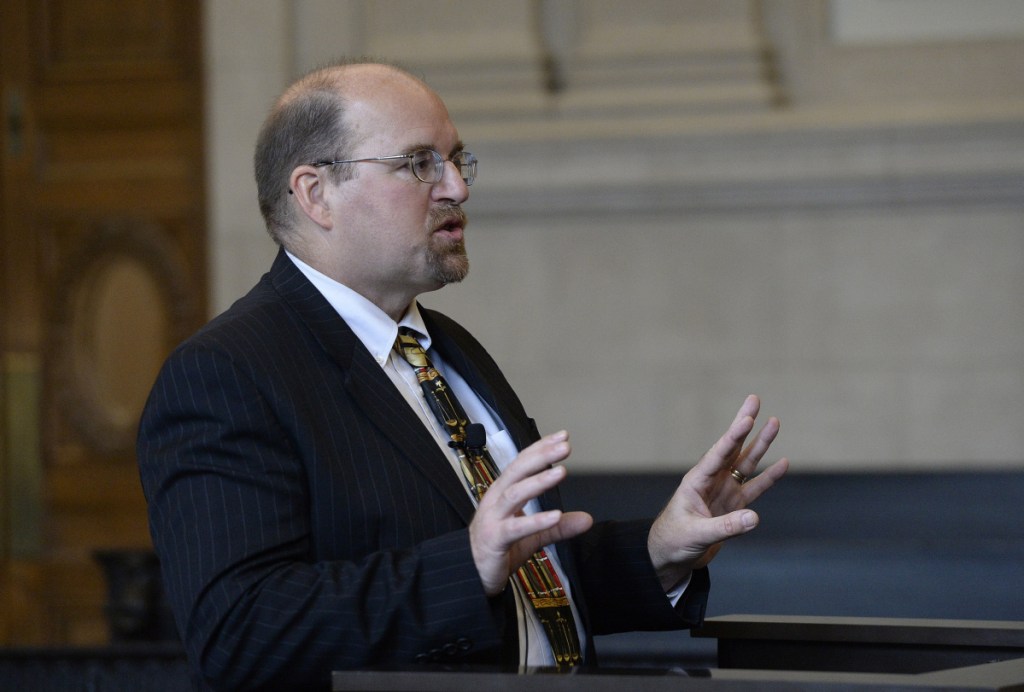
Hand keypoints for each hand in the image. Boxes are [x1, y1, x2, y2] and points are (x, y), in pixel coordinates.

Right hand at [469, 431, 593, 595]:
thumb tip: (588, 519)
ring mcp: (493, 519)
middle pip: (517, 471)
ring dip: (538, 482)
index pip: (522, 464)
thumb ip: (557, 527)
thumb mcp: (532, 536)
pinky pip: (515, 528)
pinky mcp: (494, 539)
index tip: (563, 436)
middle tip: (565, 446)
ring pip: (515, 494)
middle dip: (541, 456)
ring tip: (561, 472)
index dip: (541, 448)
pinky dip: (536, 521)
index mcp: (503, 493)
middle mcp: (496, 500)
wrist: (470, 574)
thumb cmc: (497, 549)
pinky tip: (555, 515)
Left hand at [647, 395, 788, 589]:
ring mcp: (724, 492)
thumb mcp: (697, 535)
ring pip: (746, 464)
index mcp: (696, 481)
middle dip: (744, 425)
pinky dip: (769, 477)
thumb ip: (725, 527)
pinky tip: (782, 462)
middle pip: (732, 448)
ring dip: (760, 445)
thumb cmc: (674, 541)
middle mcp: (712, 481)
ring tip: (774, 422)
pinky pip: (755, 489)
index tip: (748, 418)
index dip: (733, 436)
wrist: (670, 557)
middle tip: (754, 399)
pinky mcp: (734, 507)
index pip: (718, 454)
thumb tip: (754, 518)